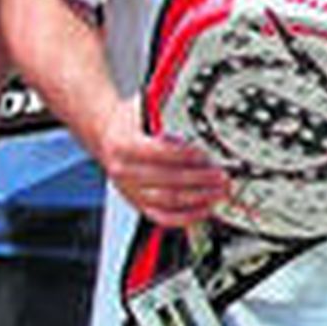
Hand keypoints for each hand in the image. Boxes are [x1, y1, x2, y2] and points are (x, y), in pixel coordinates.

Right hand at [102, 95, 229, 227]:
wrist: (105, 135)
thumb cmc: (128, 121)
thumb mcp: (143, 108)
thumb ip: (164, 115)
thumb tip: (193, 121)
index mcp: (123, 145)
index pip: (158, 153)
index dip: (183, 155)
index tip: (205, 155)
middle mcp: (124, 171)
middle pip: (167, 180)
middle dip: (199, 179)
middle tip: (221, 176)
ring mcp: (130, 190)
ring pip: (168, 200)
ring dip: (198, 197)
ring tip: (219, 191)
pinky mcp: (137, 203)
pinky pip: (163, 216)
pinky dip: (186, 216)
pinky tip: (204, 208)